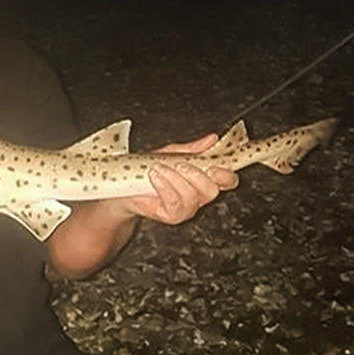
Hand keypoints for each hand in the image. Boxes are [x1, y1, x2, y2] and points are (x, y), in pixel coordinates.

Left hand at [119, 132, 237, 224]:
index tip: (216, 165)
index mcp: (205, 179)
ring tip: (159, 167)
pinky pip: (174, 204)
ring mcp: (186, 208)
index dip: (227, 174)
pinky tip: (155, 176)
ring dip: (175, 179)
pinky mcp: (172, 216)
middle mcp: (199, 196)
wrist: (126, 185)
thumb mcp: (172, 154)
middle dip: (198, 177)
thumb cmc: (151, 169)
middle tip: (182, 165)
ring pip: (191, 197)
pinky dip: (164, 187)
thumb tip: (213, 139)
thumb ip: (192, 149)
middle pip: (212, 191)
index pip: (227, 180)